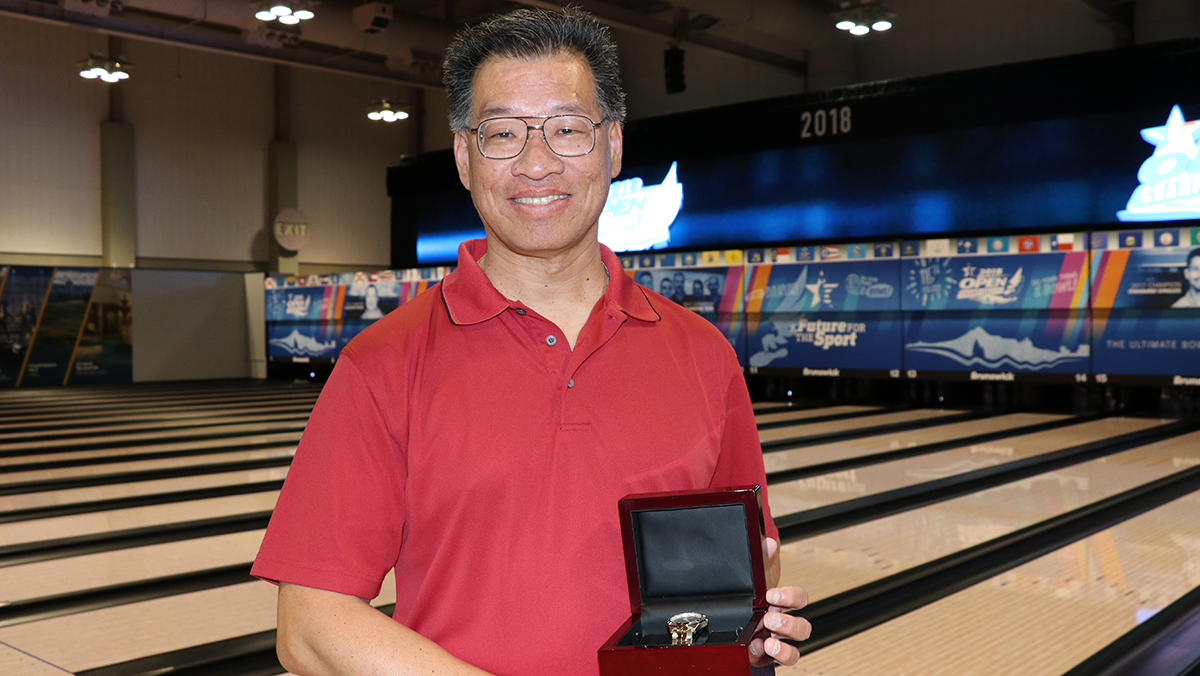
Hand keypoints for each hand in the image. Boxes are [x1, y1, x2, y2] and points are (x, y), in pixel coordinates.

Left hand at [749, 538, 810, 667]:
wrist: (731, 620)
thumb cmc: (749, 600)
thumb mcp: (754, 580)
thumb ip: (762, 561)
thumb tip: (768, 543)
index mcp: (782, 604)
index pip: (800, 599)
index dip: (791, 597)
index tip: (773, 595)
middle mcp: (782, 625)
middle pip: (803, 628)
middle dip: (789, 624)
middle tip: (770, 618)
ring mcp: (776, 643)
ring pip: (795, 651)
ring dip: (785, 647)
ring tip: (768, 640)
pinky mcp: (765, 658)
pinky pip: (776, 662)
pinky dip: (768, 657)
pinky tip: (756, 648)